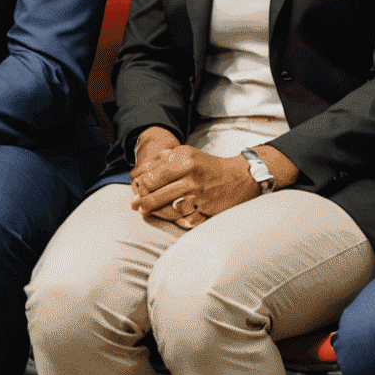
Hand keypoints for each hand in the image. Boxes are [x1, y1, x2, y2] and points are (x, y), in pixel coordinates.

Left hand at [131, 142, 297, 227]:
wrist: (239, 176)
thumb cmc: (208, 165)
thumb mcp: (187, 153)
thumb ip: (163, 159)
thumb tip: (140, 170)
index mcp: (185, 160)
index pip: (154, 176)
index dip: (141, 186)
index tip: (135, 190)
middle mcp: (191, 177)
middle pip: (159, 194)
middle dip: (144, 202)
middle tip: (135, 206)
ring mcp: (199, 196)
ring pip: (169, 210)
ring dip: (156, 212)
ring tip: (146, 212)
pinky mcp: (207, 211)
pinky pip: (185, 220)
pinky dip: (175, 221)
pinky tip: (168, 218)